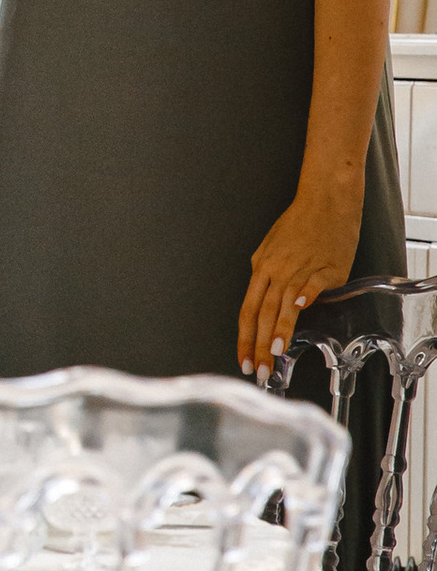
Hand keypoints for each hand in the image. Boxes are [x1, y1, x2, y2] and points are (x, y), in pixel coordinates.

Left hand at [238, 198, 357, 377]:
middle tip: (259, 370)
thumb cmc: (300, 224)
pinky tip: (302, 309)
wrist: (325, 200)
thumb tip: (266, 303)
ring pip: (284, 302)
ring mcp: (301, 267)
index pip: (248, 310)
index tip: (244, 360)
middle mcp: (277, 270)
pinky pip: (313, 282)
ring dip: (279, 327)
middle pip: (263, 312)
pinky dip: (306, 295)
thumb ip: (268, 278)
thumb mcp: (272, 249)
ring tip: (275, 351)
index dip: (244, 338)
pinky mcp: (327, 266)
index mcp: (262, 268)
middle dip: (259, 345)